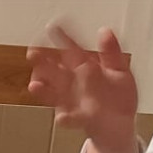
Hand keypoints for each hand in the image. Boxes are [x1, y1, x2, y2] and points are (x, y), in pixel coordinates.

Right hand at [25, 25, 141, 152]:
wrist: (119, 124)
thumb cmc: (119, 97)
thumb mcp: (120, 71)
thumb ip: (112, 53)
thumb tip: (105, 31)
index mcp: (85, 67)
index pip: (71, 50)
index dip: (62, 38)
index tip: (52, 27)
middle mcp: (74, 83)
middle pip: (54, 70)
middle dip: (42, 62)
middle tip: (33, 53)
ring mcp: (71, 100)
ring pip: (53, 92)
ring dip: (43, 89)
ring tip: (34, 85)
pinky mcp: (76, 118)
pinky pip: (69, 118)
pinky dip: (65, 118)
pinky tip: (62, 118)